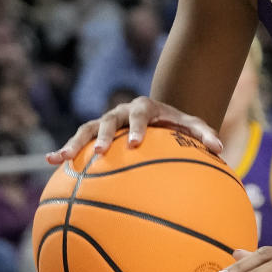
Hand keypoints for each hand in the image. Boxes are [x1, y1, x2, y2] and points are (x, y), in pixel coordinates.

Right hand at [47, 96, 222, 163]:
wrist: (157, 118)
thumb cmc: (176, 124)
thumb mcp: (192, 125)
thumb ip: (205, 134)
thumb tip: (221, 149)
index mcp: (146, 108)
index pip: (141, 115)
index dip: (138, 128)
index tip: (135, 144)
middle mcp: (122, 113)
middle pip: (109, 120)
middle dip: (103, 135)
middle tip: (100, 152)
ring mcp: (105, 122)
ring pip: (86, 130)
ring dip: (74, 143)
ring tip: (60, 159)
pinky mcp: (94, 134)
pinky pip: (76, 142)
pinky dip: (64, 150)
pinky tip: (51, 163)